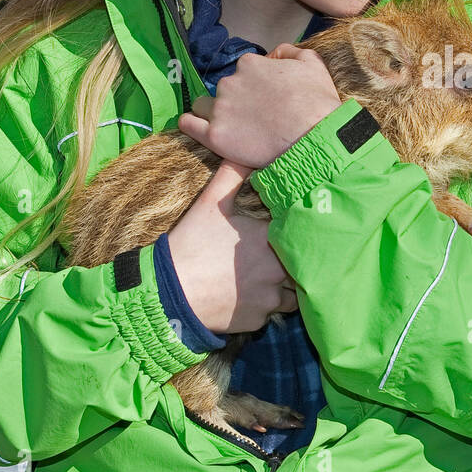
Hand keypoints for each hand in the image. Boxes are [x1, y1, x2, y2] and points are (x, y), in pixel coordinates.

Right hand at [167, 159, 299, 334]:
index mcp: (272, 238)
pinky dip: (263, 306)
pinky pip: (270, 313)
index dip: (299, 233)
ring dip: (285, 287)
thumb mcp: (210, 204)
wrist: (169, 292)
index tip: (294, 231)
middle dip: (296, 261)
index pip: (302, 234)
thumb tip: (245, 151)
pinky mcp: (258, 320)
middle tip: (284, 255)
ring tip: (267, 278)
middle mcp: (279, 269)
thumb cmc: (192, 243)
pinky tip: (247, 297)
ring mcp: (270, 298)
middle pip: (302, 265)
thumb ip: (232, 175)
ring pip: (292, 293)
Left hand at [177, 44, 341, 168]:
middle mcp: (230, 82)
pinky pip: (189, 124)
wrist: (315, 137)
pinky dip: (191, 124)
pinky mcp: (215, 136)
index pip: (244, 71)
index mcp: (250, 64)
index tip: (266, 99)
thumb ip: (288, 50)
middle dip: (237, 99)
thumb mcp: (312, 62)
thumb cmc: (317, 102)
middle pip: (225, 88)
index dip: (256, 85)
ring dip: (214, 111)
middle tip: (256, 116)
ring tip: (232, 126)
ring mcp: (221, 109)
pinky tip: (200, 128)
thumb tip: (273, 54)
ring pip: (204, 105)